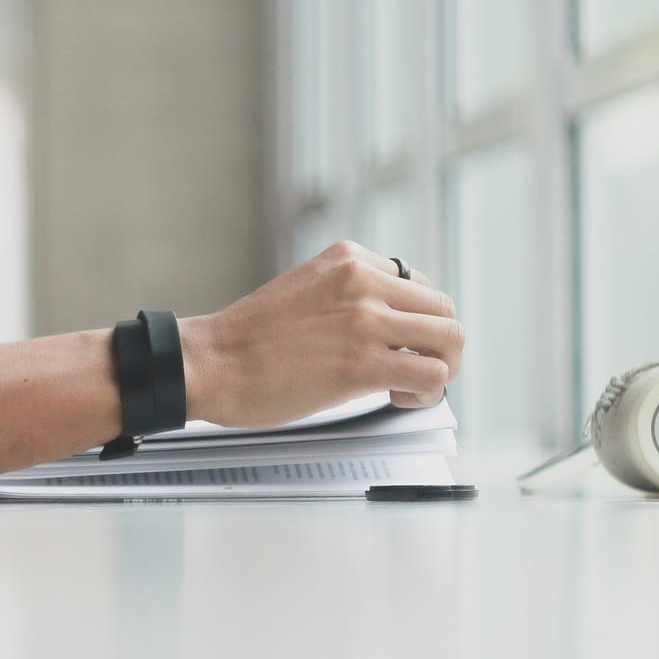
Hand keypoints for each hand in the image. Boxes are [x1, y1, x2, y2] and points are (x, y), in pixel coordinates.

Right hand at [181, 240, 463, 426]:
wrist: (209, 363)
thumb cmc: (246, 340)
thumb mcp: (303, 290)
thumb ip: (344, 296)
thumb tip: (382, 326)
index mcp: (348, 259)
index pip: (417, 284)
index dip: (415, 321)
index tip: (399, 344)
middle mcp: (363, 281)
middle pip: (442, 309)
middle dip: (437, 345)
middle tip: (414, 371)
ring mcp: (366, 320)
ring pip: (449, 338)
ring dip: (440, 368)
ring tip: (410, 387)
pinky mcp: (364, 364)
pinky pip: (430, 375)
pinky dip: (426, 393)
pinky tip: (397, 400)